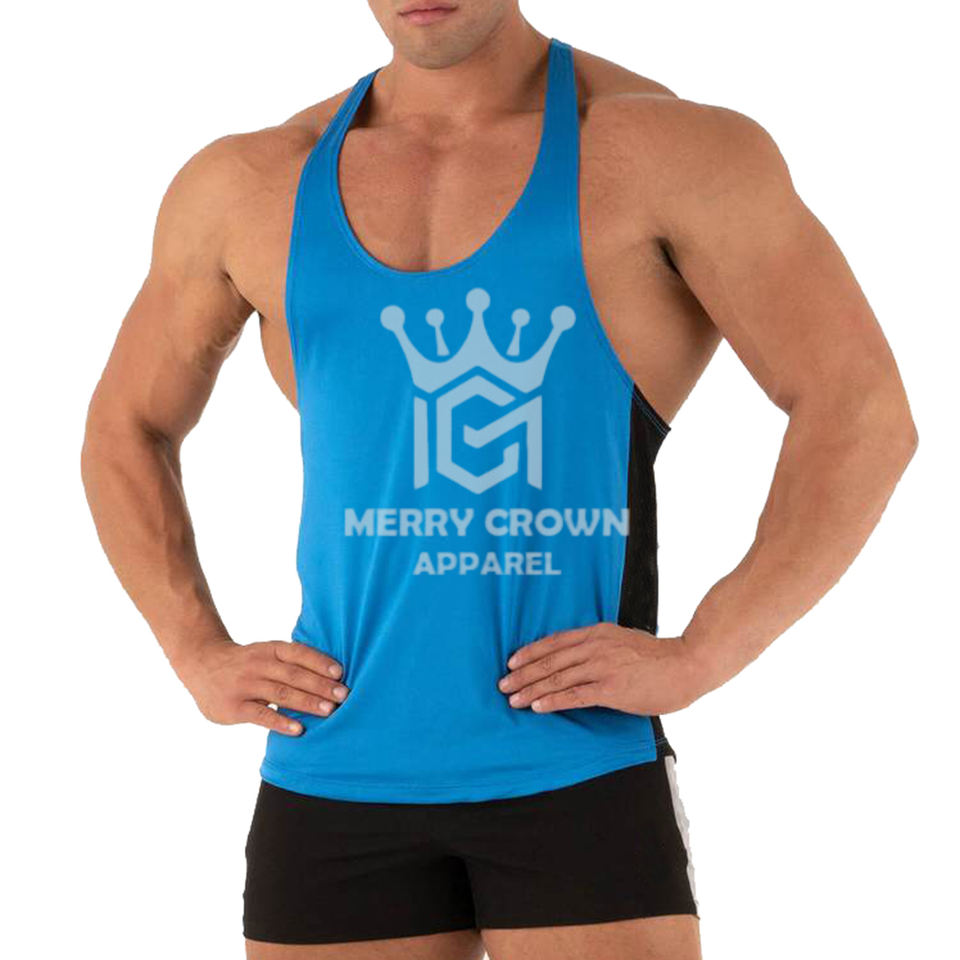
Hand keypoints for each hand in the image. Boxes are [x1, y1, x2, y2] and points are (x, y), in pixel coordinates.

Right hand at [172, 638, 347, 735]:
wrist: (201, 664)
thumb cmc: (246, 662)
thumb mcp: (265, 654)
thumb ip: (289, 663)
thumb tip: (331, 675)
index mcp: (270, 650)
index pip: (298, 653)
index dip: (319, 662)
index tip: (340, 672)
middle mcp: (258, 664)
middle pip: (294, 675)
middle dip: (321, 685)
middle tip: (344, 695)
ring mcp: (245, 685)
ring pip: (280, 693)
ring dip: (307, 702)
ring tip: (329, 710)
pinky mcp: (234, 707)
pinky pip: (261, 715)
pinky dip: (281, 722)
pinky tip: (298, 729)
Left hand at [498, 622, 703, 715]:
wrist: (686, 664)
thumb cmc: (657, 657)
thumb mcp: (623, 640)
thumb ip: (600, 646)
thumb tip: (580, 658)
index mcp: (597, 632)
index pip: (555, 641)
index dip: (531, 651)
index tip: (512, 661)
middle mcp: (595, 646)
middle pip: (550, 660)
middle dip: (523, 673)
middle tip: (503, 684)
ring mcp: (602, 666)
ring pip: (557, 678)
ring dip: (531, 689)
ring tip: (513, 699)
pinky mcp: (611, 688)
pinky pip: (574, 695)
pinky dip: (552, 701)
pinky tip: (537, 706)